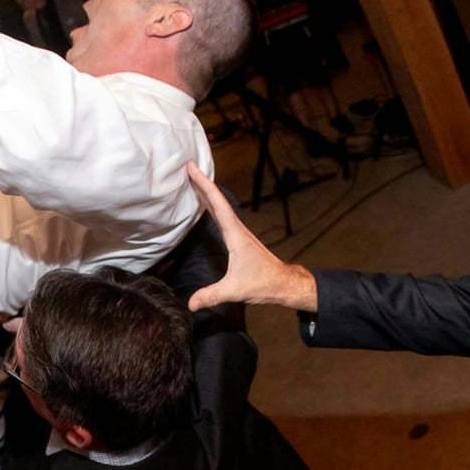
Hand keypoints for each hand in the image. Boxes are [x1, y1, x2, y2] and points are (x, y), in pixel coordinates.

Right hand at [185, 162, 319, 312]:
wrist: (282, 284)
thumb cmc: (263, 284)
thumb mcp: (235, 290)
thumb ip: (212, 296)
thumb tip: (190, 303)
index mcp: (235, 235)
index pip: (217, 204)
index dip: (203, 185)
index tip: (191, 168)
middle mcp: (237, 229)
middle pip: (216, 199)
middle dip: (201, 182)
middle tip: (187, 166)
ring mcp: (238, 232)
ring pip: (219, 206)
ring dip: (206, 191)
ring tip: (192, 179)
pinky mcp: (237, 237)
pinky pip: (221, 215)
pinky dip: (211, 205)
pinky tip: (204, 204)